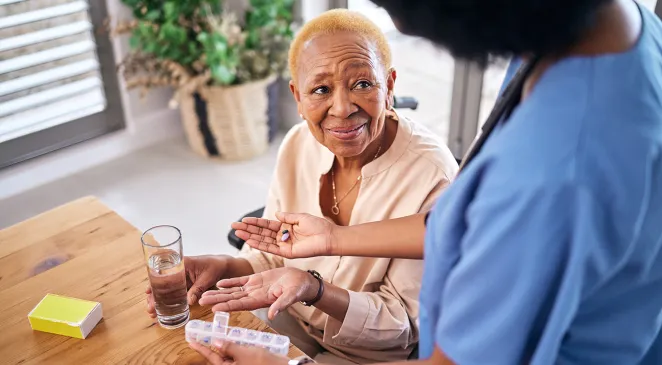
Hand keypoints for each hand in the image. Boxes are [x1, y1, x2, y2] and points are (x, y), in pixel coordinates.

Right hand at [146, 255, 231, 317]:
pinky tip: (161, 310)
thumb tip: (188, 302)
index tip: (148, 292)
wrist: (223, 266)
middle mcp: (177, 269)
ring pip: (165, 289)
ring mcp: (179, 278)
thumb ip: (198, 289)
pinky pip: (173, 293)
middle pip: (161, 283)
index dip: (154, 283)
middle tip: (150, 308)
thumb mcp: (207, 278)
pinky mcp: (183, 284)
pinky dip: (167, 300)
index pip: (163, 273)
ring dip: (158, 300)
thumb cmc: (215, 267)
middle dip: (154, 296)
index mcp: (182, 263)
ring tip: (152, 312)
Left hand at [189, 341, 288, 364]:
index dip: (201, 347)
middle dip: (215, 345)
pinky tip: (240, 340)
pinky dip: (239, 347)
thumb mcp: (244, 353)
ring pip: (230, 355)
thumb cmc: (264, 364)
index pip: (211, 357)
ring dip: (228, 345)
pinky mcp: (250, 364)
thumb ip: (228, 347)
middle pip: (219, 356)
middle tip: (208, 334)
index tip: (191, 340)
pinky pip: (240, 355)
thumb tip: (216, 342)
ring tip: (224, 335)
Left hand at [198, 267, 318, 319]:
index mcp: (261, 301)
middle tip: (200, 301)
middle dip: (216, 300)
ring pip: (233, 291)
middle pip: (232, 299)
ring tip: (204, 293)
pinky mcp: (257, 279)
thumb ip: (281, 305)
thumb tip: (273, 315)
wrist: (303, 281)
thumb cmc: (298, 289)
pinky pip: (241, 281)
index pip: (240, 304)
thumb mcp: (290, 296)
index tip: (213, 308)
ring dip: (219, 292)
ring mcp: (255, 288)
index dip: (226, 306)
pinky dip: (230, 282)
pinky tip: (219, 283)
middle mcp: (254, 296)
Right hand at [231, 212, 337, 258]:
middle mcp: (283, 236)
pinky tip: (249, 240)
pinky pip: (270, 248)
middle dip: (247, 229)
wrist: (329, 237)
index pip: (266, 225)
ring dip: (250, 237)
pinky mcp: (286, 253)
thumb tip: (276, 214)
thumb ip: (287, 217)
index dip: (255, 222)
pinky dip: (260, 244)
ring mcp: (283, 245)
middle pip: (261, 233)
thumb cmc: (318, 226)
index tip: (243, 220)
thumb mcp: (301, 217)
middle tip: (233, 226)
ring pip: (263, 241)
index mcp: (286, 227)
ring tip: (237, 233)